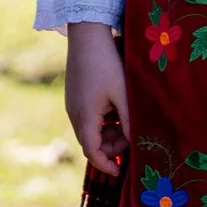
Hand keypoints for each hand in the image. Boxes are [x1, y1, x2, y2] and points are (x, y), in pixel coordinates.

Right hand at [65, 21, 129, 175]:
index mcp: (84, 116)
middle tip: (131, 140)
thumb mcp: (122, 94)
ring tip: (126, 123)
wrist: (86, 35)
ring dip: (107, 134)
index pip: (91, 151)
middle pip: (90, 142)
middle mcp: (74, 113)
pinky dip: (102, 122)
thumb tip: (134, 144)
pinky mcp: (75, 96)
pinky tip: (116, 110)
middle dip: (110, 147)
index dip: (105, 164)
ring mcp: (72, 104)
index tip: (120, 171)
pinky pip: (87, 118)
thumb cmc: (106, 64)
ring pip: (89, 130)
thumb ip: (128, 122)